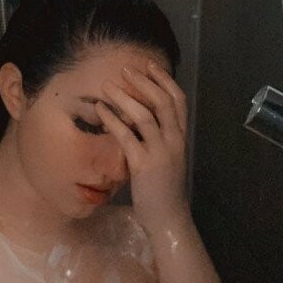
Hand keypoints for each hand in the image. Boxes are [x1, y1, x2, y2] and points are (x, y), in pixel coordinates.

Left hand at [94, 58, 190, 237]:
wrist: (168, 217)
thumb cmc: (163, 188)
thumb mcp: (167, 156)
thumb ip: (158, 136)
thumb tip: (138, 116)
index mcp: (181, 136)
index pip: (178, 99)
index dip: (164, 79)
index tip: (148, 65)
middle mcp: (174, 140)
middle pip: (162, 101)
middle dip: (143, 81)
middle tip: (124, 69)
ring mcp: (161, 151)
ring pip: (145, 115)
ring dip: (124, 97)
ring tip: (107, 85)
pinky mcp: (144, 164)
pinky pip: (127, 136)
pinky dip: (112, 119)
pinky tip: (101, 110)